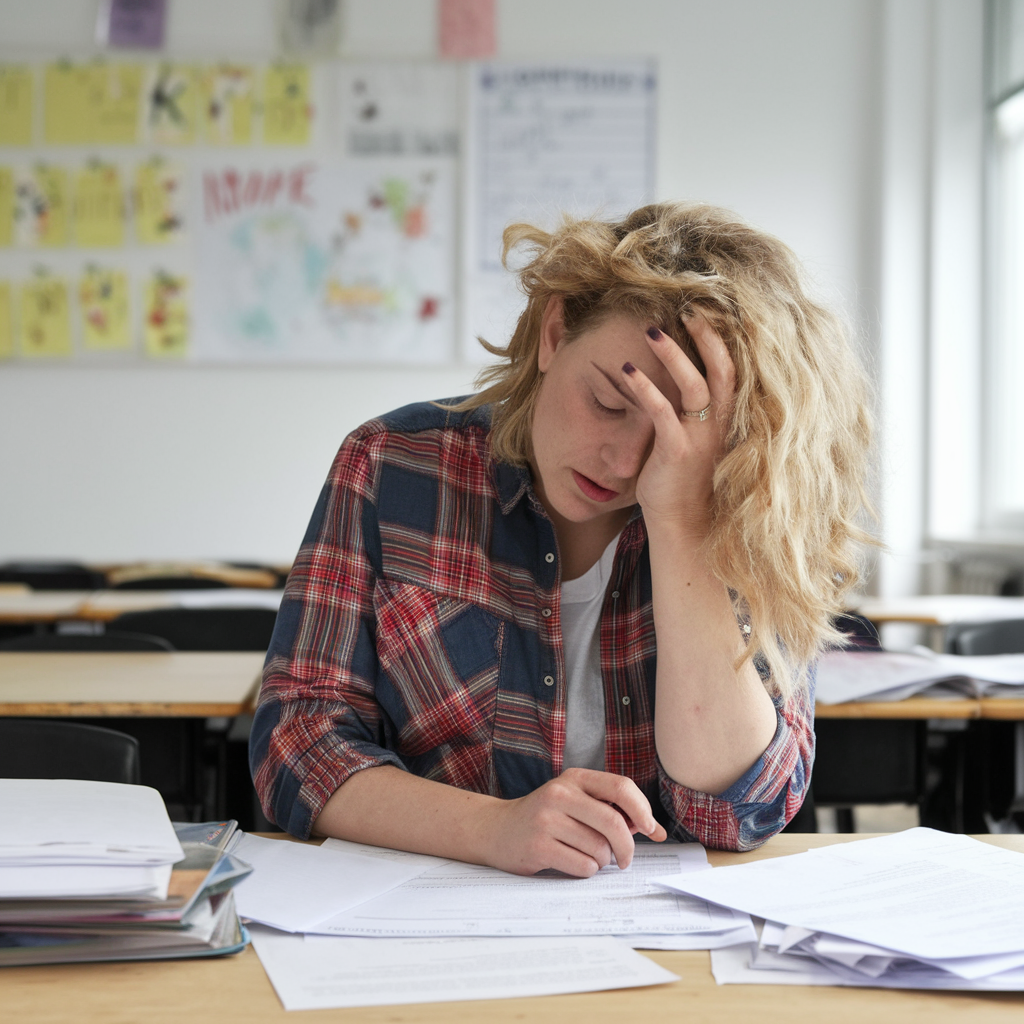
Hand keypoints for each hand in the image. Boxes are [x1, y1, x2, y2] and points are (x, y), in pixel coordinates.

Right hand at [477, 768, 666, 876]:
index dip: (643, 809)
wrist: (497, 829)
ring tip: (586, 856)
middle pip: (614, 821)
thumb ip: (614, 810)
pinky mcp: (538, 846)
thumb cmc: (547, 817)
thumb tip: (657, 830)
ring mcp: (547, 820)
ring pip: (600, 849)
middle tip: (626, 859)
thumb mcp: (577, 802)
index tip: (650, 829)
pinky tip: (571, 862)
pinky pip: (583, 866)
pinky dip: (586, 870)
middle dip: (628, 846)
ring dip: (602, 861)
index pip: (621, 786)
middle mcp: (560, 794)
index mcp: (574, 778)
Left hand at [622, 314, 735, 533]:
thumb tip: (667, 381)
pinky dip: (644, 388)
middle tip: (688, 308)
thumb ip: (685, 411)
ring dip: (673, 354)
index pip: (730, 371)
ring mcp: (700, 437)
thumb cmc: (683, 481)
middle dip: (706, 336)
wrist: (685, 524)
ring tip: (651, 329)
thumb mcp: (690, 439)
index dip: (719, 342)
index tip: (703, 315)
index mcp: (724, 419)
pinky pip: (662, 412)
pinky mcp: (677, 451)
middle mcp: (718, 424)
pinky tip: (626, 370)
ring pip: (694, 384)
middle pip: (722, 369)